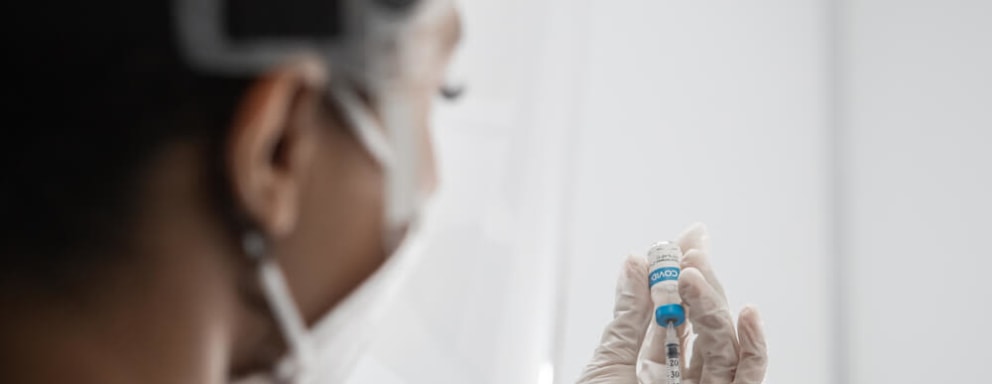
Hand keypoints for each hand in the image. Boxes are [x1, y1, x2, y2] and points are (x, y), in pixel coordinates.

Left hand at [576, 224, 766, 383]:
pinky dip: (754, 348)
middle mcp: (686, 378)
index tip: (690, 236)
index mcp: (657, 364)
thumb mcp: (609, 363)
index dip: (685, 272)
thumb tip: (635, 259)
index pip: (678, 310)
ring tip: (694, 274)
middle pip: (705, 322)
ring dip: (714, 306)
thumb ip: (629, 315)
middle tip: (691, 250)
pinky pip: (747, 379)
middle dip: (701, 283)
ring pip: (724, 345)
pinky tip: (748, 313)